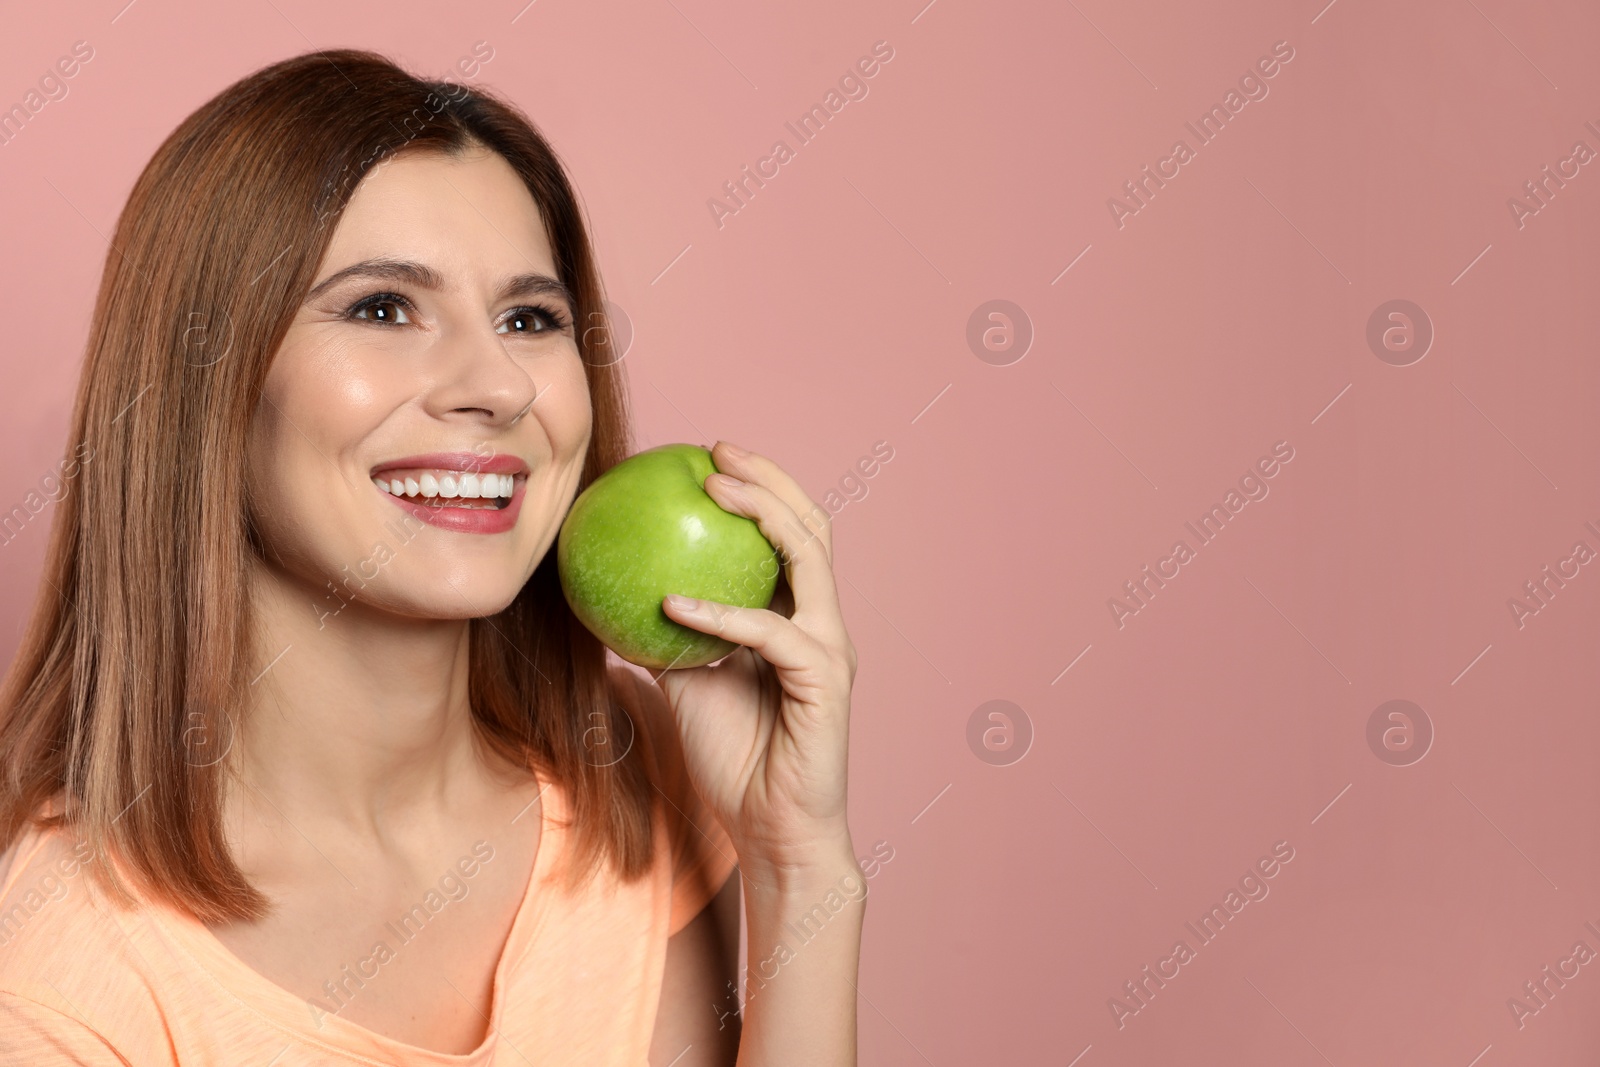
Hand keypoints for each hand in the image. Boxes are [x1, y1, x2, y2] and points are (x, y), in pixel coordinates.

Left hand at [656, 441, 856, 887]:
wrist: (772, 829)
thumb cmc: (732, 761)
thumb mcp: (685, 685)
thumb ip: (666, 637)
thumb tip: (611, 595)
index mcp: (797, 620)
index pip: (789, 537)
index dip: (759, 489)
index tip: (706, 458)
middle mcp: (821, 624)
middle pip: (811, 527)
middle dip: (769, 479)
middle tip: (715, 452)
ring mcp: (829, 649)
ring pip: (808, 558)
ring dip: (762, 514)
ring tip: (714, 489)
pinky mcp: (823, 681)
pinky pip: (769, 632)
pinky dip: (721, 613)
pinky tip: (672, 602)